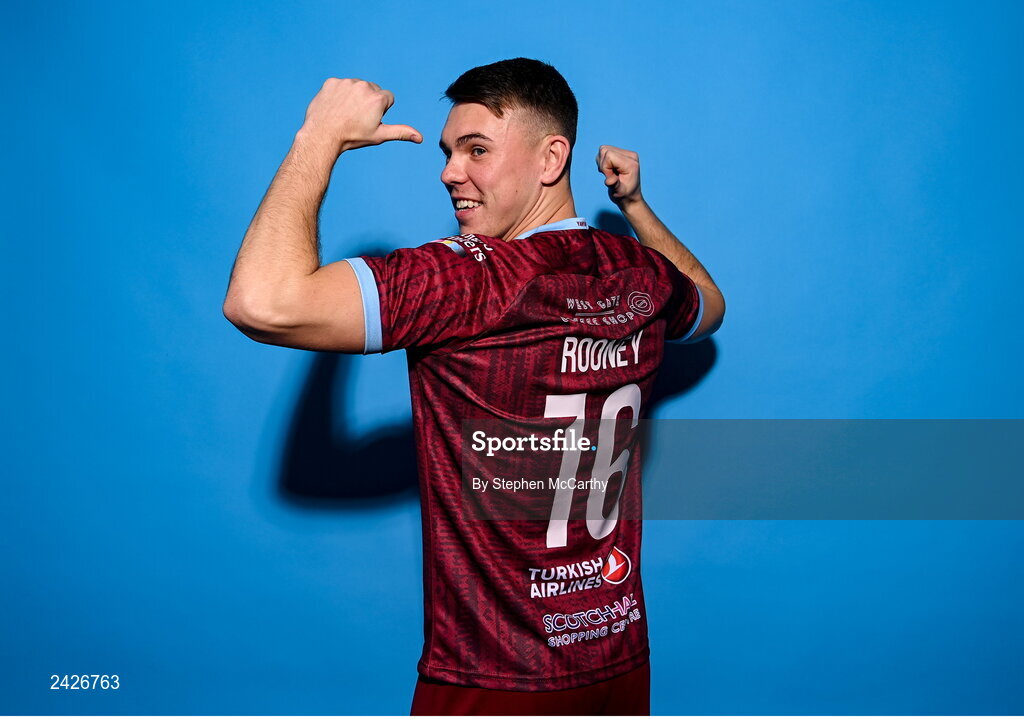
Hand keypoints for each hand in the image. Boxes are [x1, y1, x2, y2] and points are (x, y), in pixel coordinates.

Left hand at [298, 78, 422, 153]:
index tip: (368, 120)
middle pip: (372, 90)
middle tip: (356, 118)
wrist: (322, 135)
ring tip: (344, 113)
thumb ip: (400, 132)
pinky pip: (340, 85)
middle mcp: (364, 86)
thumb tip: (420, 138)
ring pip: (356, 87)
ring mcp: (346, 82)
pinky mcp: (332, 82)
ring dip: (353, 97)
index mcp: (378, 98)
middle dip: (368, 101)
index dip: (380, 111)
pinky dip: (338, 95)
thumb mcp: (379, 135)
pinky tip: (334, 107)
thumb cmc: (353, 137)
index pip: (388, 98)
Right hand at [596, 145, 642, 208]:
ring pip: (603, 149)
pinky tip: (610, 170)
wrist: (630, 196)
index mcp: (631, 163)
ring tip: (611, 173)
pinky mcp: (622, 153)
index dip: (605, 167)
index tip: (611, 177)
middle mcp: (630, 155)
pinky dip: (603, 161)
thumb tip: (610, 181)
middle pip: (604, 150)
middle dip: (603, 165)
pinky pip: (605, 151)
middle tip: (610, 175)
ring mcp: (626, 153)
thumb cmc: (625, 195)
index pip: (609, 155)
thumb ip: (614, 185)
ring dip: (602, 163)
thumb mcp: (619, 192)